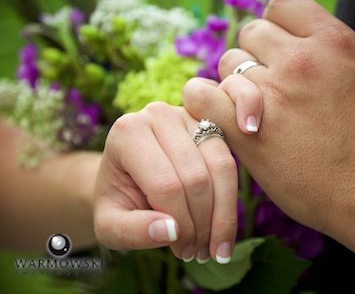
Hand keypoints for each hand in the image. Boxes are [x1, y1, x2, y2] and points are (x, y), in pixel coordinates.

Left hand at [94, 103, 237, 263]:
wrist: (127, 178)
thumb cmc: (118, 200)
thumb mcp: (109, 224)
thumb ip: (131, 232)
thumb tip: (170, 232)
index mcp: (127, 133)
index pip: (165, 185)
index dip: (181, 225)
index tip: (182, 252)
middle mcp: (159, 115)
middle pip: (196, 177)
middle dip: (202, 224)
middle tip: (198, 253)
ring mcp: (188, 116)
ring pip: (221, 167)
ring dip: (223, 215)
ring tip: (214, 247)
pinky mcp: (210, 124)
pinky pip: (232, 163)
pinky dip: (231, 201)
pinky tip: (224, 229)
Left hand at [183, 0, 354, 275]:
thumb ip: (327, 52)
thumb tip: (293, 43)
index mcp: (332, 41)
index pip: (282, 5)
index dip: (277, 27)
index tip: (280, 49)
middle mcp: (299, 60)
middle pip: (250, 34)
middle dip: (256, 56)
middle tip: (270, 86)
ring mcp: (270, 94)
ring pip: (227, 64)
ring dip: (235, 83)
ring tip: (255, 110)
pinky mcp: (245, 130)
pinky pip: (201, 95)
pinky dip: (203, 100)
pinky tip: (217, 113)